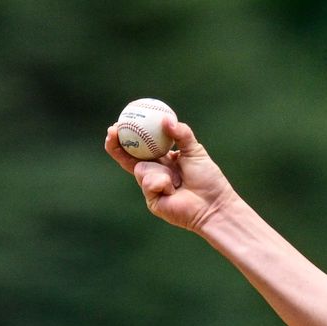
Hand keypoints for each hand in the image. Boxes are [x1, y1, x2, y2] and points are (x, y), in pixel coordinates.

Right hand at [105, 116, 237, 232]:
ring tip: (177, 181)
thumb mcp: (196, 151)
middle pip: (128, 158)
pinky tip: (173, 191)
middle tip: (112, 130)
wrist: (214, 204)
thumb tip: (166, 119)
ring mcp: (151, 187)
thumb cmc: (209, 180)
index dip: (127, 135)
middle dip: (115, 145)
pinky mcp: (151, 201)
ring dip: (158, 171)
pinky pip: (148, 184)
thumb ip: (182, 134)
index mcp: (163, 160)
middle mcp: (154, 173)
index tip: (118, 122)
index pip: (141, 146)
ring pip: (140, 169)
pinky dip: (162, 183)